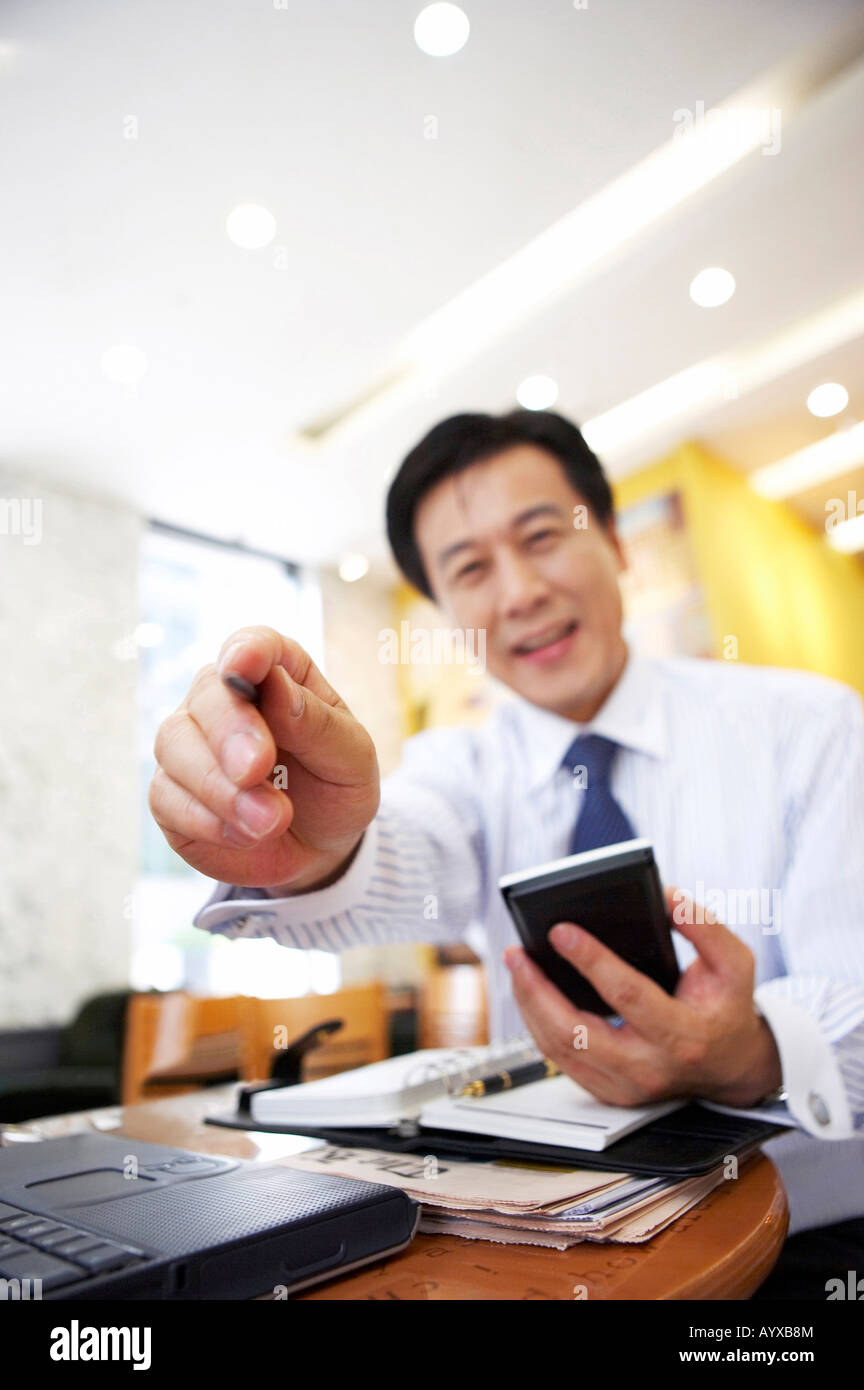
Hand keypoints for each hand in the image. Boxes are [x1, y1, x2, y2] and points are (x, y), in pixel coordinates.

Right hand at [149, 626, 379, 889]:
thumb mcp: (351, 758)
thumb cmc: (336, 787)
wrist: (319, 850)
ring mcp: (189, 745)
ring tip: (271, 820)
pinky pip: (167, 797)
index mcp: (275, 675)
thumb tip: (275, 687)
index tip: (244, 666)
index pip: (252, 645)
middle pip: (207, 694)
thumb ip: (318, 724)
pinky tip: (247, 835)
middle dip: (230, 732)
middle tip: (256, 769)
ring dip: (221, 787)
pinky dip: (208, 820)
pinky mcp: (170, 794)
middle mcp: (223, 700)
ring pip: (175, 745)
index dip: (246, 651)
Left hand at [503, 886, 781, 1107]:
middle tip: (517, 953)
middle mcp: (649, 1067)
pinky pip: (561, 1060)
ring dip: (529, 1006)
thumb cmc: (725, 1009)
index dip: (591, 960)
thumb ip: (704, 928)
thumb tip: (667, 898)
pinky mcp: (608, 1092)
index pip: (628, 995)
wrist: (731, 1068)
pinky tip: (530, 995)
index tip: (561, 931)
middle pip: (576, 1033)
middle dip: (538, 990)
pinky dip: (538, 1026)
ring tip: (517, 967)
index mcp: (682, 1035)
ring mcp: (625, 1086)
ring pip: (559, 1049)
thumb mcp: (734, 964)